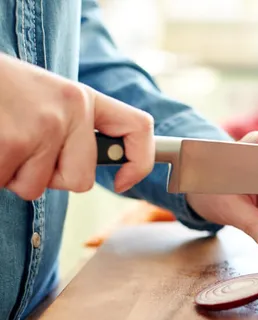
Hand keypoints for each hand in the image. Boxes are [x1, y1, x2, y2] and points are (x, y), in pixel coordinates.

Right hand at [0, 54, 153, 199]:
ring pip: (36, 187)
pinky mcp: (12, 144)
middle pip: (80, 181)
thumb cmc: (3, 91)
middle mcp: (70, 111)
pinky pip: (6, 184)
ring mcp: (42, 128)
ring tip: (3, 138)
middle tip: (23, 146)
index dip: (139, 162)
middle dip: (49, 177)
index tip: (124, 182)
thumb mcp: (47, 98)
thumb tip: (94, 169)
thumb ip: (74, 127)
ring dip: (14, 174)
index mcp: (83, 98)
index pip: (138, 127)